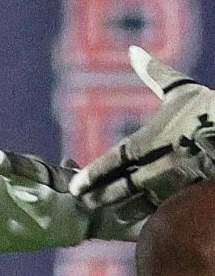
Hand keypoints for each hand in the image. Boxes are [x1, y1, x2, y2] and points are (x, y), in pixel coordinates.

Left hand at [70, 45, 214, 217]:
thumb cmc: (213, 107)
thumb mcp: (183, 89)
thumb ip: (154, 73)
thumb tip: (134, 49)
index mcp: (154, 139)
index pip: (115, 160)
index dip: (94, 174)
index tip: (75, 184)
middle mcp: (164, 163)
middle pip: (124, 187)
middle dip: (103, 196)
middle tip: (83, 204)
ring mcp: (182, 182)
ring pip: (147, 203)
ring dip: (126, 210)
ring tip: (109, 216)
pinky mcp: (197, 193)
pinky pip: (172, 209)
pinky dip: (157, 217)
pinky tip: (145, 225)